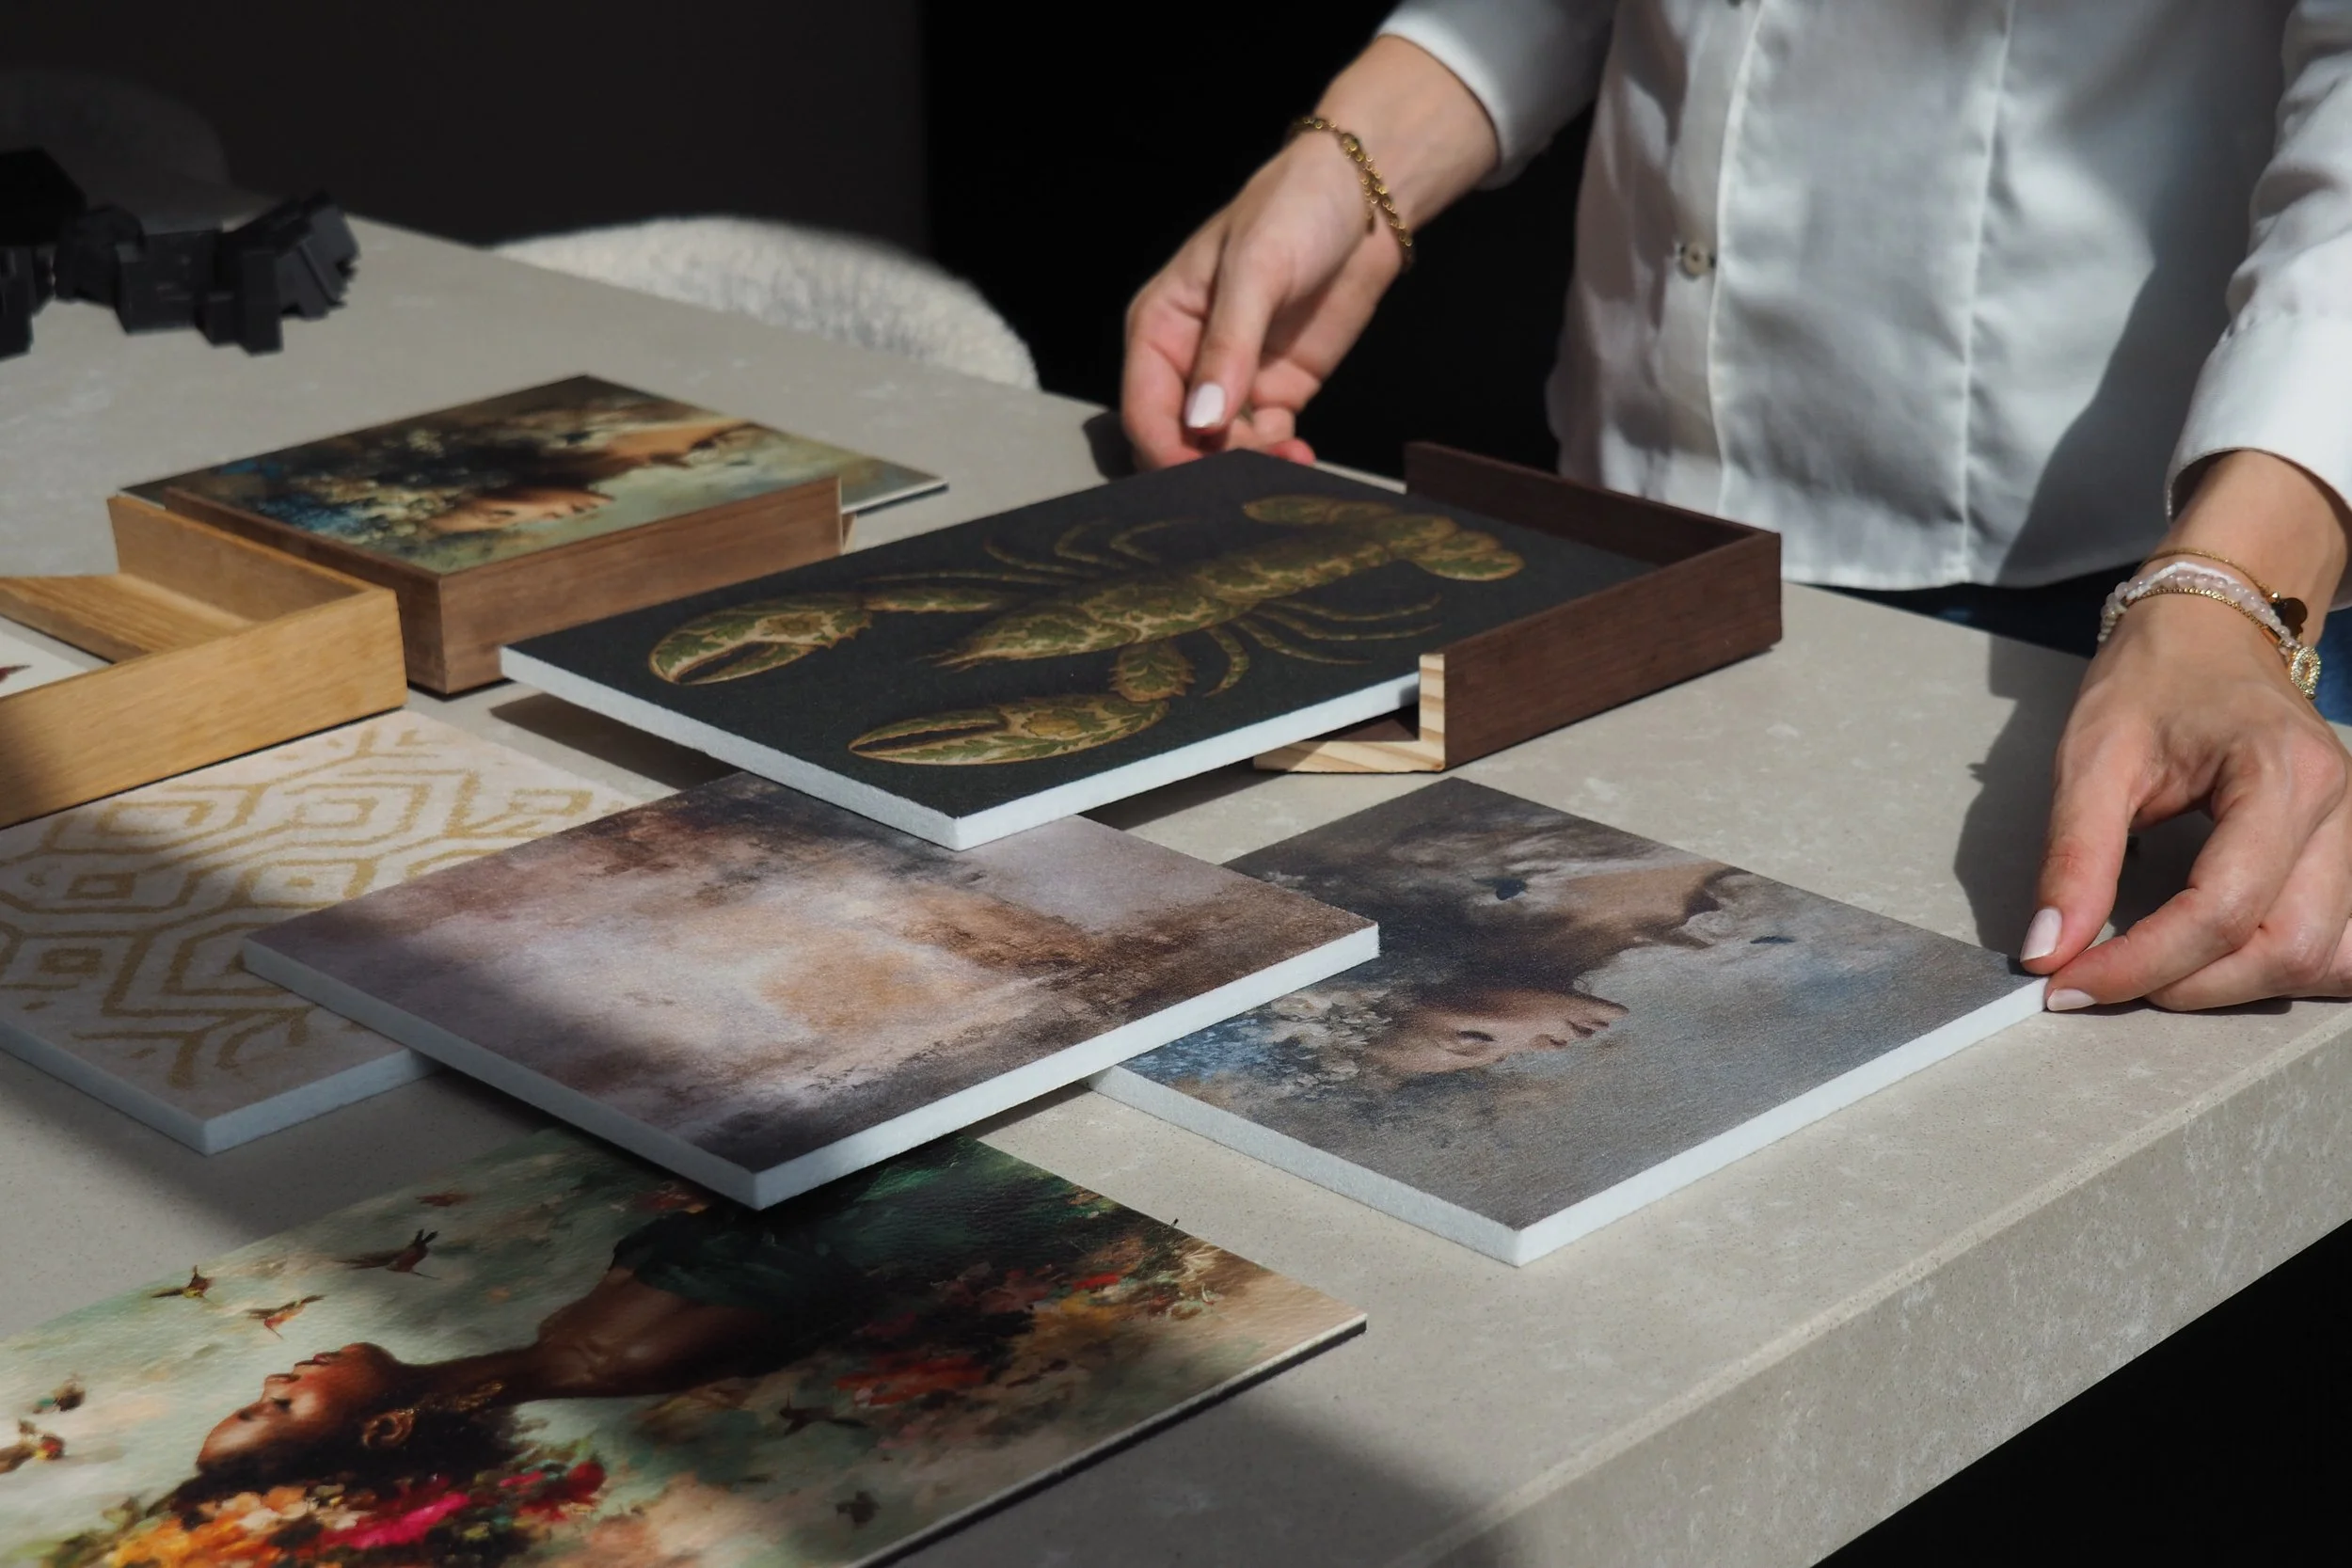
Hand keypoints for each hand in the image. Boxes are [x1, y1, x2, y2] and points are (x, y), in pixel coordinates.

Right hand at [1118, 35, 1498, 470]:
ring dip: (1250, 468)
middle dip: (1208, 468)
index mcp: (1158, 328)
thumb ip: (1228, 347)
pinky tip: (1301, 458)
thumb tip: (1203, 421)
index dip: (1167, 452)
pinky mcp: (1276, 393)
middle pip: (1176, 441)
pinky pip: (1265, 443)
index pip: (1144, 410)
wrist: (1364, 200)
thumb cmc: (1293, 211)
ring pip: (1220, 452)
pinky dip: (1278, 459)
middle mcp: (1185, 363)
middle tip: (1253, 478)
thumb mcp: (1256, 269)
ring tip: (1290, 462)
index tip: (1202, 479)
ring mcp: (1232, 382)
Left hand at [2026, 451, 2351, 1007]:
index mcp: (2282, 775)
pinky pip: (2339, 942)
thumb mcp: (2092, 756)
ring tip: (2154, 973)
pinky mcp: (2345, 852)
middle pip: (2291, 947)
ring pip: (2327, 957)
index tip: (2065, 983)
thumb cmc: (2152, 677)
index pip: (2223, 908)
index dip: (2142, 964)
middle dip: (2192, 986)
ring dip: (2240, 988)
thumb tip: (2047, 951)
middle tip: (2101, 980)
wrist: (2212, 626)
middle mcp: (2339, 810)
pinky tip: (2215, 964)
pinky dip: (2280, 969)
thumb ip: (2072, 858)